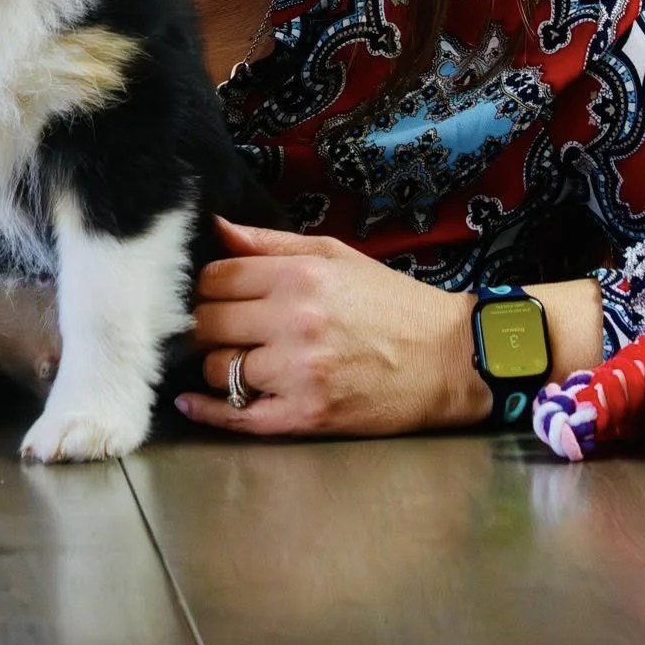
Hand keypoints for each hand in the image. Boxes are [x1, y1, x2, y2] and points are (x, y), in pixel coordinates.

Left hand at [176, 216, 487, 436]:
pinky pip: (235, 416)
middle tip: (220, 328)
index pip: (215, 278)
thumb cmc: (393, 305)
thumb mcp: (336, 256)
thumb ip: (271, 243)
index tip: (216, 295)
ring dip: (219, 365)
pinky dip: (209, 411)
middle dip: (207, 324)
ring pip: (216, 369)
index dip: (208, 286)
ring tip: (239, 359)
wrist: (450, 360)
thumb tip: (214, 228)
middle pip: (207, 323)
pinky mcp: (305, 416)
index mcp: (300, 277)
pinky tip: (194, 403)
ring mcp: (298, 372)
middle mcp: (294, 322)